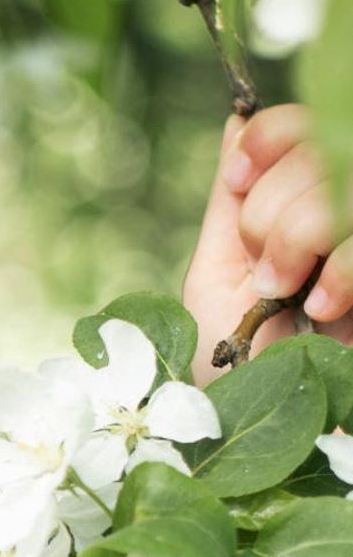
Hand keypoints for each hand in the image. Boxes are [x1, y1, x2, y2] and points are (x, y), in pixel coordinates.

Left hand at [182, 105, 352, 387]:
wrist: (268, 437)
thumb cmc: (236, 368)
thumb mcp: (218, 277)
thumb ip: (233, 202)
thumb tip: (238, 119)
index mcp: (307, 199)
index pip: (306, 123)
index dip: (271, 140)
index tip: (240, 182)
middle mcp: (346, 207)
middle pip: (325, 148)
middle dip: (275, 212)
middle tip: (269, 277)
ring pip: (343, 186)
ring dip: (304, 237)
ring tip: (289, 295)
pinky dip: (346, 269)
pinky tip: (327, 307)